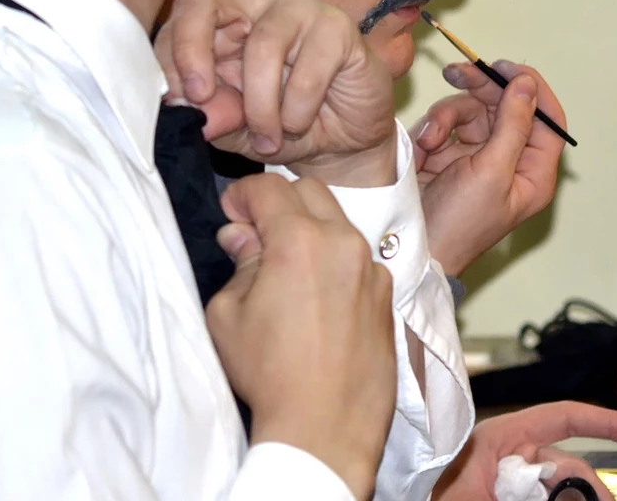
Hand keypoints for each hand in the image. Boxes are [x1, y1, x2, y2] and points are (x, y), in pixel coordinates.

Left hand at [158, 0, 396, 186]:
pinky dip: (297, 109)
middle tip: (199, 98)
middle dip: (193, 52)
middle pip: (209, 1)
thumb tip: (182, 108)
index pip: (183, 13)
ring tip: (267, 138)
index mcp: (223, 15)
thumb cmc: (282, 122)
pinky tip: (298, 124)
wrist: (343, 142)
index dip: (171, 54)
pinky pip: (308, 69)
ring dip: (260, 105)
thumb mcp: (235, 127)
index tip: (175, 100)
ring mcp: (301, 8)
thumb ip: (209, 113)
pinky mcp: (338, 28)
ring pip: (264, 44)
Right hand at [206, 174, 396, 498]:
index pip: (268, 188)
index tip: (232, 213)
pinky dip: (335, 260)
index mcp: (300, 241)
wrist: (324, 428)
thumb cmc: (271, 376)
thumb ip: (238, 264)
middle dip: (278, 203)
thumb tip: (241, 237)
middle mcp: (343, 244)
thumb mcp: (229, 315)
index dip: (241, 195)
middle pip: (309, 191)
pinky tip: (317, 295)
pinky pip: (359, 259)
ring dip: (310, 229)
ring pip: (339, 222)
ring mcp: (372, 269)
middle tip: (256, 234)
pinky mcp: (387, 296)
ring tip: (287, 268)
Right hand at [408, 61, 567, 275]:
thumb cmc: (459, 223)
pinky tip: (422, 151)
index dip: (531, 88)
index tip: (506, 68)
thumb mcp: (491, 171)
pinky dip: (431, 132)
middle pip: (505, 106)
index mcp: (534, 171)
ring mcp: (479, 157)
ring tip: (430, 141)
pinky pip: (445, 124)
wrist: (409, 248)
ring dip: (446, 118)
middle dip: (479, 91)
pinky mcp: (449, 156)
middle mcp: (511, 161)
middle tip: (455, 73)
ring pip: (471, 111)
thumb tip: (527, 84)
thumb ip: (512, 124)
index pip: (547, 118)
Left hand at [431, 401, 616, 499]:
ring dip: (575, 499)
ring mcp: (509, 484)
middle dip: (591, 490)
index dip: (607, 423)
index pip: (563, 417)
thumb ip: (522, 494)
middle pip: (568, 468)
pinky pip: (543, 499)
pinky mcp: (507, 496)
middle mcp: (508, 459)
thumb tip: (576, 492)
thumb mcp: (470, 494)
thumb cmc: (418, 494)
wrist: (393, 497)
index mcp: (499, 439)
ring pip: (558, 491)